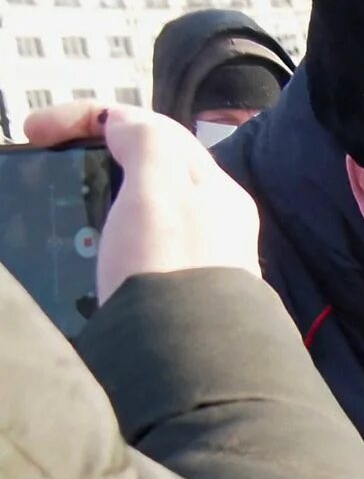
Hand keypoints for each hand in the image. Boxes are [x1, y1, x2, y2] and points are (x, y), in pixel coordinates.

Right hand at [24, 102, 260, 302]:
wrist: (187, 361)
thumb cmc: (170, 267)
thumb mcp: (157, 190)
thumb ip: (145, 142)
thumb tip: (123, 124)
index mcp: (214, 188)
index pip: (150, 129)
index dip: (88, 117)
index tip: (34, 132)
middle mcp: (213, 221)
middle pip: (145, 170)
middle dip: (92, 161)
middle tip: (47, 171)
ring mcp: (196, 260)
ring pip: (136, 211)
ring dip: (93, 203)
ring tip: (58, 215)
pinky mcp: (175, 294)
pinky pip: (132, 250)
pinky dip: (101, 241)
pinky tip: (82, 257)